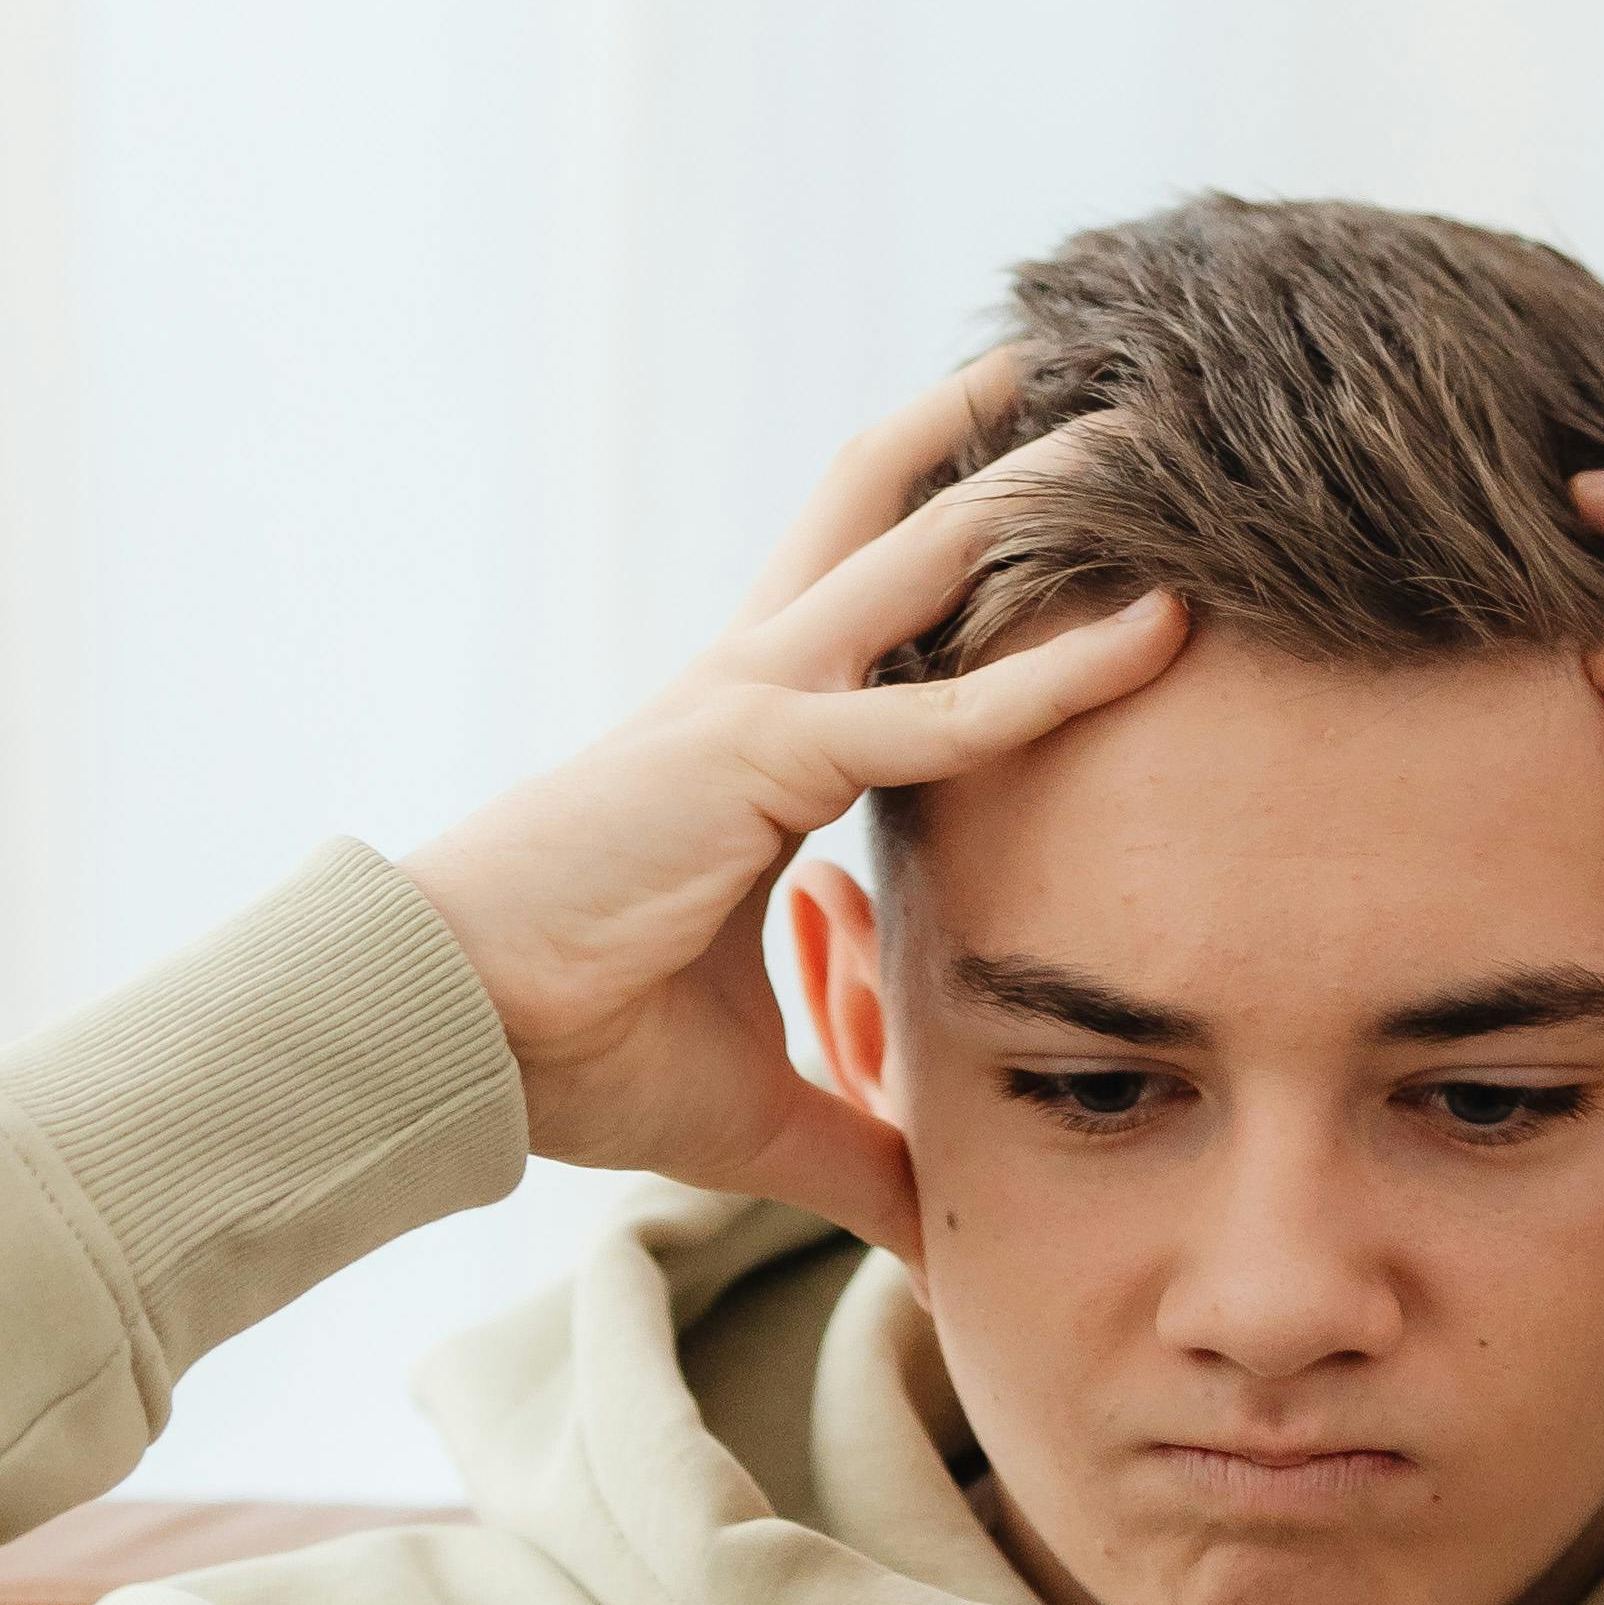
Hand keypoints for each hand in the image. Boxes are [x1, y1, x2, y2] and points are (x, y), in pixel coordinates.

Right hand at [405, 367, 1180, 1255]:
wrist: (446, 1038)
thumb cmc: (574, 1051)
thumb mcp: (760, 1108)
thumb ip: (860, 1151)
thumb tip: (935, 1234)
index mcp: (755, 733)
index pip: (879, 593)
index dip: (960, 520)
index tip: (1061, 482)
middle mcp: (758, 681)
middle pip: (893, 506)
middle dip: (1001, 432)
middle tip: (1117, 370)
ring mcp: (755, 700)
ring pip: (926, 552)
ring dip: (1045, 483)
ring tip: (1157, 418)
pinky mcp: (756, 756)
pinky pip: (934, 711)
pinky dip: (1051, 673)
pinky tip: (1158, 631)